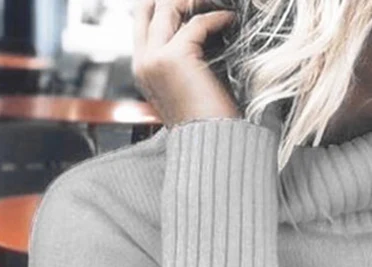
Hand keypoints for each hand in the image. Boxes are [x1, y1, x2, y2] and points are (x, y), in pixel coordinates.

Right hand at [133, 0, 241, 126]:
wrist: (210, 148)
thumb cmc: (205, 125)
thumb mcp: (185, 88)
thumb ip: (182, 62)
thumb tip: (196, 34)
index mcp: (143, 70)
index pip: (142, 21)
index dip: (163, 4)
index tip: (189, 1)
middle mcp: (144, 62)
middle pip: (150, 7)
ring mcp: (155, 59)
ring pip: (168, 7)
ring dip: (194, 0)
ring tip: (215, 1)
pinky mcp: (174, 57)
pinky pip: (196, 23)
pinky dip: (216, 17)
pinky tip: (229, 19)